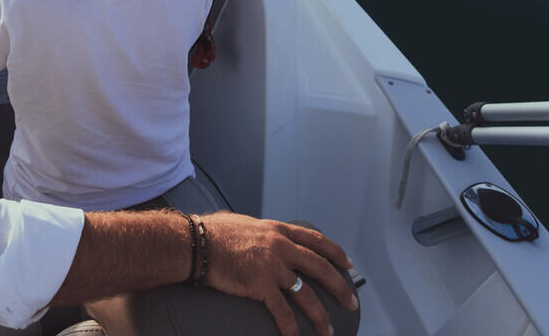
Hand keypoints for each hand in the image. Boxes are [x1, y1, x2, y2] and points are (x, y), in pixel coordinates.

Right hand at [203, 214, 356, 335]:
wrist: (196, 243)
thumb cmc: (213, 233)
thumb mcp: (245, 224)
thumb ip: (261, 232)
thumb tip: (263, 237)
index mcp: (277, 230)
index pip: (316, 240)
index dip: (335, 253)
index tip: (348, 264)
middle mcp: (279, 246)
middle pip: (320, 267)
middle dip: (340, 287)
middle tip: (352, 302)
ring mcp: (271, 265)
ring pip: (305, 294)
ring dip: (321, 315)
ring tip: (329, 330)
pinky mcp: (259, 284)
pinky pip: (282, 311)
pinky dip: (291, 328)